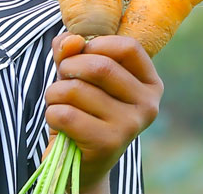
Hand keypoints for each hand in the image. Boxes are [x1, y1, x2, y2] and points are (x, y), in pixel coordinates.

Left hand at [45, 34, 162, 189]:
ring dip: (55, 94)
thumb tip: (71, 41)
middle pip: (100, 67)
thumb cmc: (84, 111)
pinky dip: (53, 114)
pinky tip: (60, 123)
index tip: (81, 53)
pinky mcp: (108, 143)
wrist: (82, 162)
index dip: (97, 43)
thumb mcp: (80, 75)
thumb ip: (73, 52)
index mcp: (150, 84)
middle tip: (62, 79)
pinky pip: (67, 114)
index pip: (129, 48)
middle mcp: (148, 105)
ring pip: (77, 90)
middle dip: (69, 67)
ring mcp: (130, 126)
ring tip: (59, 104)